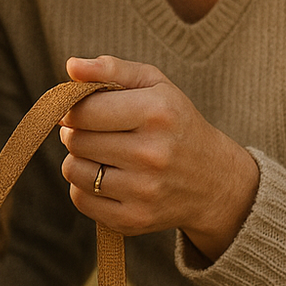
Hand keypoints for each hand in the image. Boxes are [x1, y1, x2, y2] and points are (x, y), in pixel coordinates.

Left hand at [61, 56, 258, 261]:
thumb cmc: (176, 123)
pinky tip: (108, 178)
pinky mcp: (134, 219)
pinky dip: (85, 187)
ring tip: (102, 154)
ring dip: (79, 159)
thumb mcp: (154, 85)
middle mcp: (151, 154)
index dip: (72, 108)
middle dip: (77, 132)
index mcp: (156, 113)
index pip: (83, 111)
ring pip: (73, 170)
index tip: (79, 109)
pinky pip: (81, 199)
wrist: (215, 181)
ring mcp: (143, 191)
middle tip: (95, 131)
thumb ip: (111, 69)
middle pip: (75, 140)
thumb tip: (70, 66)